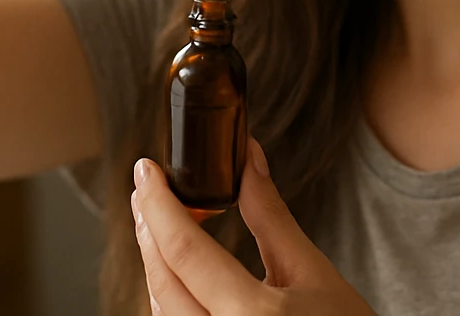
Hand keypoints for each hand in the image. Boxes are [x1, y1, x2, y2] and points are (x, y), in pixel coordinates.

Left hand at [131, 140, 377, 314]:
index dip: (160, 205)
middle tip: (147, 188)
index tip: (146, 171)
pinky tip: (175, 269)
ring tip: (159, 221)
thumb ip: (271, 217)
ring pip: (161, 308)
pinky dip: (170, 294)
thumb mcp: (313, 271)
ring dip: (156, 262)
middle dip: (150, 228)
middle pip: (162, 280)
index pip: (186, 252)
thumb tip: (249, 159)